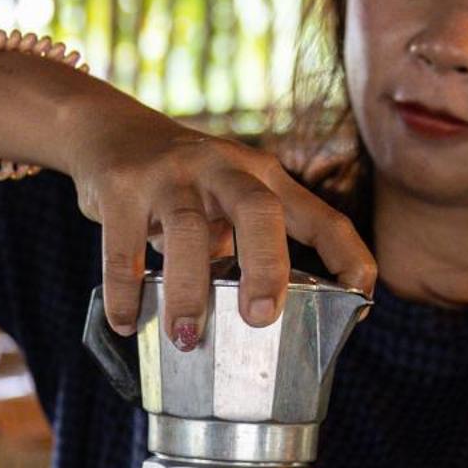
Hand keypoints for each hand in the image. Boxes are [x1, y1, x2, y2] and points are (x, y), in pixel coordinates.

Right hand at [69, 118, 375, 341]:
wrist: (106, 130)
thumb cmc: (182, 184)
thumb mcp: (226, 202)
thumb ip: (246, 245)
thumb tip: (266, 320)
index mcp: (263, 177)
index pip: (321, 216)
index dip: (348, 256)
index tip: (360, 299)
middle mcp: (223, 168)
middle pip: (259, 211)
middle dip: (267, 267)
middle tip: (262, 319)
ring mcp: (171, 173)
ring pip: (188, 229)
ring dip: (189, 290)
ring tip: (186, 338)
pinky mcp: (122, 186)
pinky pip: (125, 245)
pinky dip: (125, 290)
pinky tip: (126, 322)